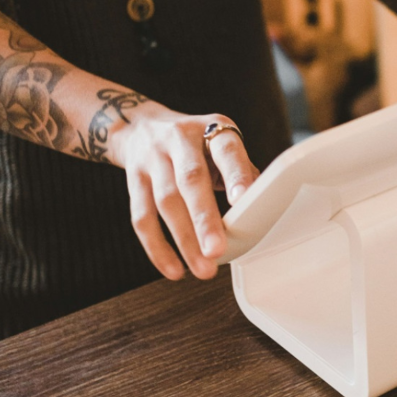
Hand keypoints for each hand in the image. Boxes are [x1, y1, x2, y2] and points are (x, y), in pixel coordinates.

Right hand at [113, 104, 258, 279]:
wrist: (140, 127)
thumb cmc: (196, 144)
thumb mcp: (222, 144)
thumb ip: (241, 172)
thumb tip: (262, 208)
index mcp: (212, 130)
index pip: (226, 151)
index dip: (235, 175)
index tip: (243, 201)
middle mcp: (179, 139)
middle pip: (190, 180)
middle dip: (204, 218)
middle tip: (218, 250)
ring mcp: (152, 159)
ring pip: (165, 202)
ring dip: (184, 239)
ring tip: (203, 268)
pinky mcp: (133, 179)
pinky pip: (141, 217)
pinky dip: (157, 247)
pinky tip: (174, 269)